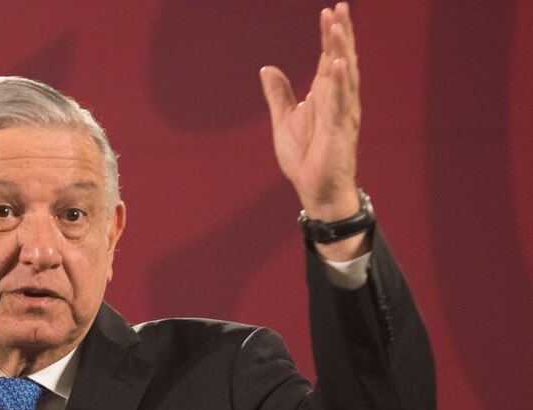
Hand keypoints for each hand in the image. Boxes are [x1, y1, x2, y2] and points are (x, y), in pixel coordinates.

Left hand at [260, 2, 366, 259]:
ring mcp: (342, 114)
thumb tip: (267, 68)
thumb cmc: (305, 158)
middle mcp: (339, 101)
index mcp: (327, 96)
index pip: (329, 58)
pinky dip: (338, 84)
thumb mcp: (284, 120)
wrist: (315, 190)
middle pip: (341, 60)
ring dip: (340, 51)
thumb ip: (279, 94)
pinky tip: (336, 65)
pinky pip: (339, 104)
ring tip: (338, 27)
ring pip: (344, 76)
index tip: (329, 11)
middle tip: (339, 7)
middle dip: (340, 34)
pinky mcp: (339, 131)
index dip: (330, 36)